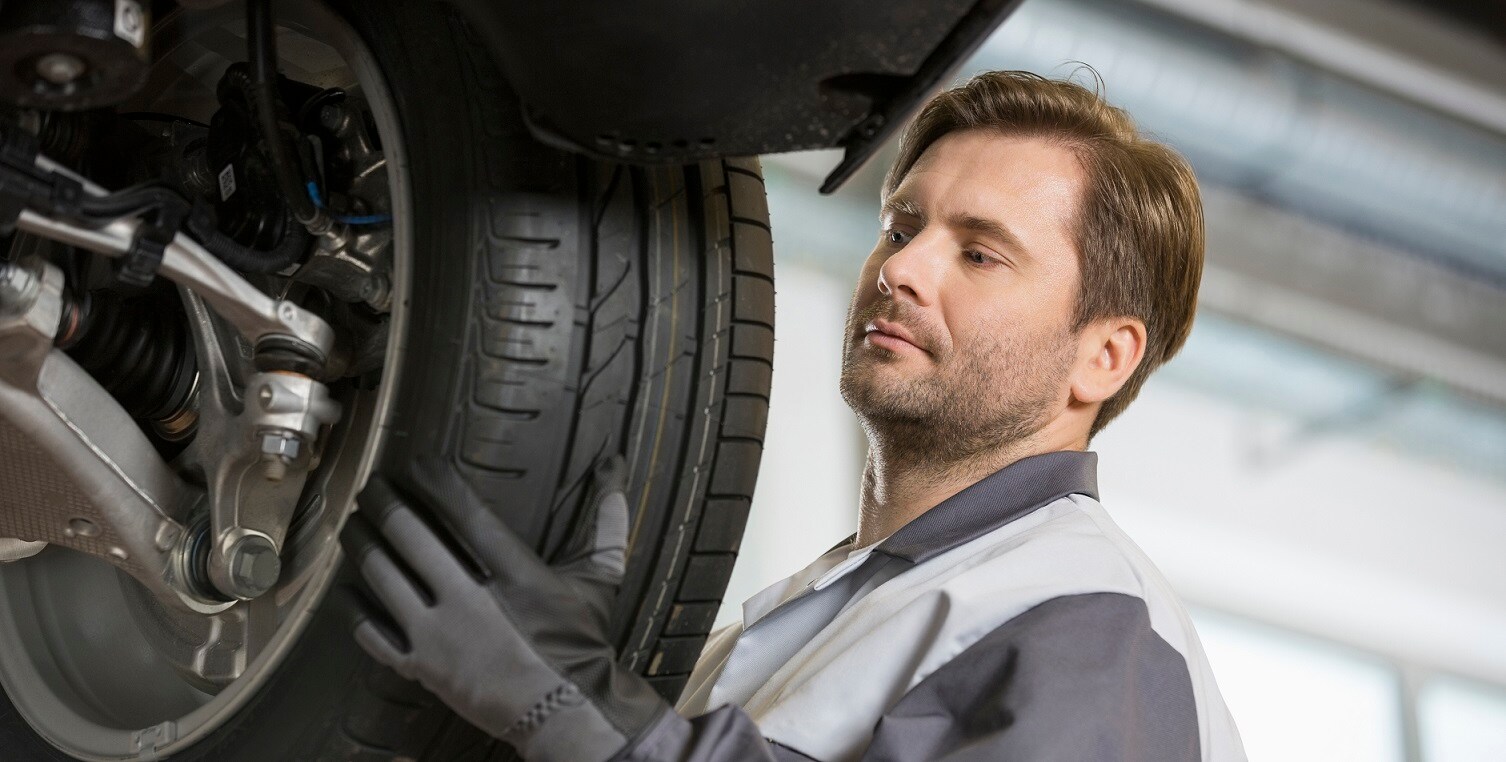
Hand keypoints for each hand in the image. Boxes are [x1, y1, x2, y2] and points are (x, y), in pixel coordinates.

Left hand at [341, 456, 668, 760]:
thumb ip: (606, 523)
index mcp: (515, 573)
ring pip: (384, 577)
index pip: (464, 512)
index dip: (434, 481)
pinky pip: (374, 635)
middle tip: (373, 487)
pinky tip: (342, 589)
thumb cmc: (583, 644)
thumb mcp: (599, 581)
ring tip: (353, 523)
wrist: (568, 712)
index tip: (416, 463)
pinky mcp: (423, 668)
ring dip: (363, 543)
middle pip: (412, 537)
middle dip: (385, 504)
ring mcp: (441, 636)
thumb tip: (615, 470)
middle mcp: (470, 599)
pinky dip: (353, 610)